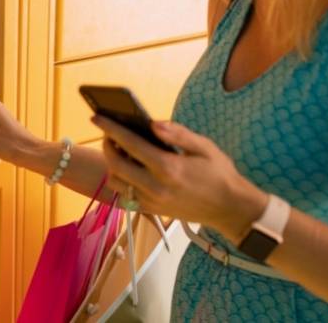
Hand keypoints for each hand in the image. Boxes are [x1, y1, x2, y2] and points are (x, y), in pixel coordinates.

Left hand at [93, 116, 267, 243]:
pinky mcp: (152, 211)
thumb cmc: (219, 174)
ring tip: (118, 151)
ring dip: (112, 165)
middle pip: (116, 164)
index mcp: (168, 168)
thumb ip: (177, 134)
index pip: (131, 144)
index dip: (111, 128)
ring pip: (117, 182)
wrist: (230, 209)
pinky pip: (125, 196)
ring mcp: (152, 202)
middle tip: (107, 133)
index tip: (96, 116)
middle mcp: (156, 187)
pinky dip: (121, 181)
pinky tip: (128, 169)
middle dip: (107, 145)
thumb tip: (152, 123)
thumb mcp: (205, 147)